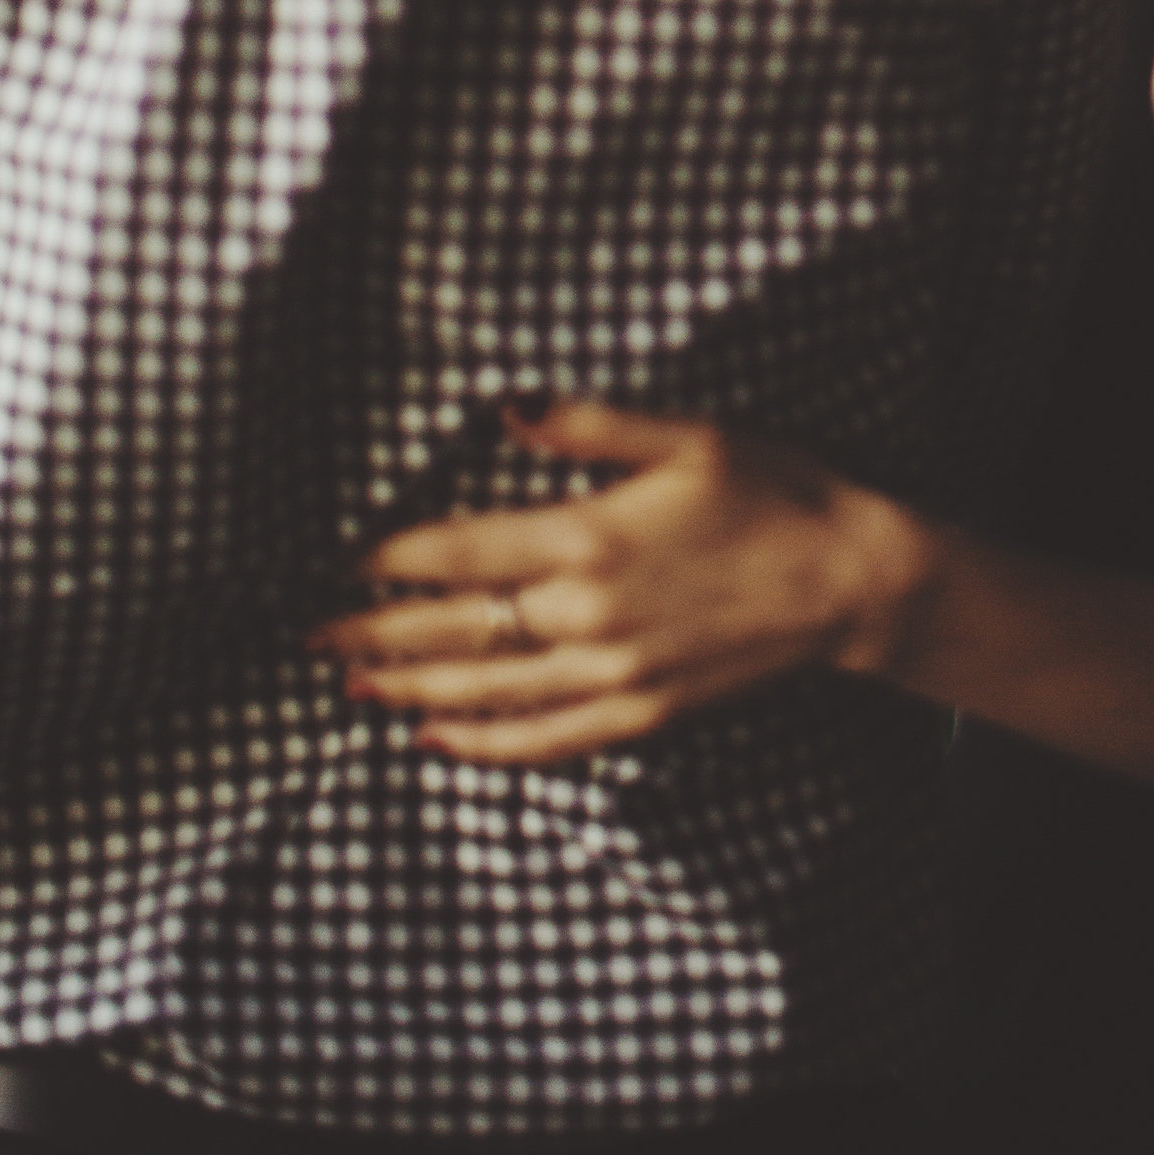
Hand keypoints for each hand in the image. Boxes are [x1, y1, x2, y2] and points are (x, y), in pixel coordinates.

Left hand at [307, 402, 924, 766]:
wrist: (845, 578)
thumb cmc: (770, 490)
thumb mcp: (686, 435)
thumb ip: (588, 425)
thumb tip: (504, 410)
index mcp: (590, 537)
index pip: (460, 553)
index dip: (389, 559)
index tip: (335, 561)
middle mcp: (588, 615)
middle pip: (456, 630)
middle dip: (375, 632)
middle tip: (308, 638)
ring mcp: (612, 673)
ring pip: (487, 691)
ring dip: (410, 689)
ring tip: (352, 686)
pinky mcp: (639, 712)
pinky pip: (543, 740)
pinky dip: (482, 744)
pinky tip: (438, 739)